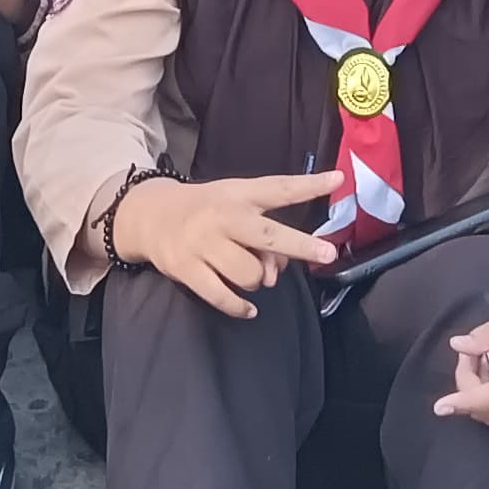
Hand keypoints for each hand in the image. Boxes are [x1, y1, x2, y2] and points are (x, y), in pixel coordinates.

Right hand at [116, 169, 341, 318]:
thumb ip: (259, 235)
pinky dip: (240, 307)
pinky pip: (223, 296)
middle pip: (269, 235)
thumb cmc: (205, 212)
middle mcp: (223, 217)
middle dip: (301, 246)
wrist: (150, 215)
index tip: (338, 180)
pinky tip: (249, 308)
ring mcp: (203, 243)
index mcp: (238, 195)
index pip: (278, 189)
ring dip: (257, 280)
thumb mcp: (232, 206)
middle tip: (327, 254)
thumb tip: (276, 273)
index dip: (309, 185)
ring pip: (250, 274)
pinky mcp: (187, 268)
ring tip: (248, 272)